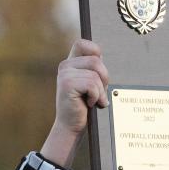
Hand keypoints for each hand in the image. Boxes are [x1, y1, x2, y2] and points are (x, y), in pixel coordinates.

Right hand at [40, 39, 109, 167]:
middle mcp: (65, 66)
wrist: (71, 126)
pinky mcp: (67, 84)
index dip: (95, 51)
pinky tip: (89, 103)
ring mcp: (65, 74)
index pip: (83, 44)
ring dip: (100, 91)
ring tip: (94, 100)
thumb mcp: (90, 85)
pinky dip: (96, 96)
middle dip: (104, 79)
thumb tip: (101, 56)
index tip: (99, 71)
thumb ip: (93, 70)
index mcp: (70, 63)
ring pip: (96, 75)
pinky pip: (92, 84)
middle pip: (96, 61)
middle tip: (98, 93)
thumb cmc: (83, 107)